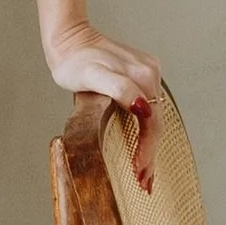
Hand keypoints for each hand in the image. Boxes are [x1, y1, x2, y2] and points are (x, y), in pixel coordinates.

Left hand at [44, 22, 160, 189]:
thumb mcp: (93, 75)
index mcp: (143, 77)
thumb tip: (143, 107)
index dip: (146, 150)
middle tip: (144, 183)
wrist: (69, 40)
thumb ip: (118, 88)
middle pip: (156, 123)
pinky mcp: (141, 76)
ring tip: (145, 172)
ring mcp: (148, 74)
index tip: (139, 173)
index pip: (151, 123)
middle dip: (150, 155)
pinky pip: (149, 107)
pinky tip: (144, 144)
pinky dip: (147, 129)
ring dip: (151, 145)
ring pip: (154, 117)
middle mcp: (151, 75)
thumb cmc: (74, 62)